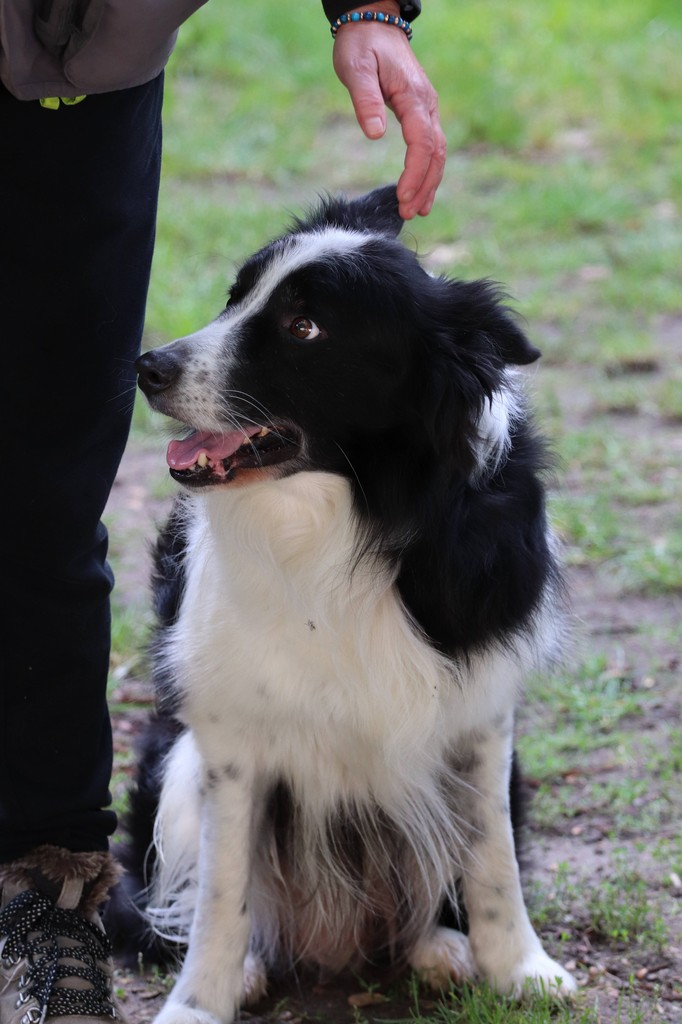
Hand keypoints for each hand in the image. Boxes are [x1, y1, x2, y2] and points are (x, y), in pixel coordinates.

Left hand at [331, 5, 445, 218]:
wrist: (373, 22)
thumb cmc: (361, 45)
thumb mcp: (356, 69)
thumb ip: (366, 101)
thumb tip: (376, 134)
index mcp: (413, 96)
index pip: (421, 142)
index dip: (415, 173)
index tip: (403, 197)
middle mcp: (427, 104)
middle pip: (435, 153)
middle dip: (424, 185)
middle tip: (408, 212)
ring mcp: (427, 108)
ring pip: (437, 152)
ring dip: (429, 183)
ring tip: (416, 210)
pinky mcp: (422, 112)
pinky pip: (431, 146)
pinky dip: (428, 171)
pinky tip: (420, 191)